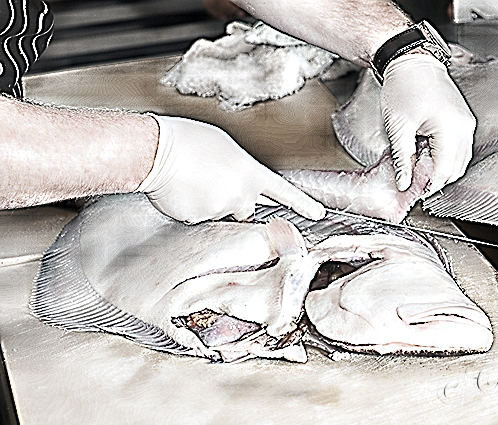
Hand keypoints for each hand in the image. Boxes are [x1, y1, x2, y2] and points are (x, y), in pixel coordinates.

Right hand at [137, 115, 325, 223]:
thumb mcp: (225, 148)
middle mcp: (240, 195)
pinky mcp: (198, 221)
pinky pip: (198, 218)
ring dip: (209, 202)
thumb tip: (237, 184)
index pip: (284, 192)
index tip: (317, 214)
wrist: (156, 152)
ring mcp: (220, 210)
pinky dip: (191, 208)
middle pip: (246, 209)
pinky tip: (181, 191)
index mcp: (250, 173)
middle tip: (212, 182)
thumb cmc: (188, 142)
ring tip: (191, 180)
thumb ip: (240, 171)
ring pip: (218, 214)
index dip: (302, 204)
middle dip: (233, 201)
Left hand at [380, 53, 475, 192]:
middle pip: (455, 169)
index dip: (428, 186)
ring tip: (420, 167)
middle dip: (436, 180)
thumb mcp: (398, 128)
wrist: (411, 61)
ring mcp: (467, 123)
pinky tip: (428, 154)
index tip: (413, 191)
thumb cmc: (403, 87)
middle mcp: (464, 127)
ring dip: (442, 169)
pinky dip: (447, 156)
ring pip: (461, 160)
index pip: (443, 171)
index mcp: (449, 129)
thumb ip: (402, 159)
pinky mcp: (464, 119)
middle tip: (414, 182)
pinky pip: (460, 147)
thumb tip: (404, 182)